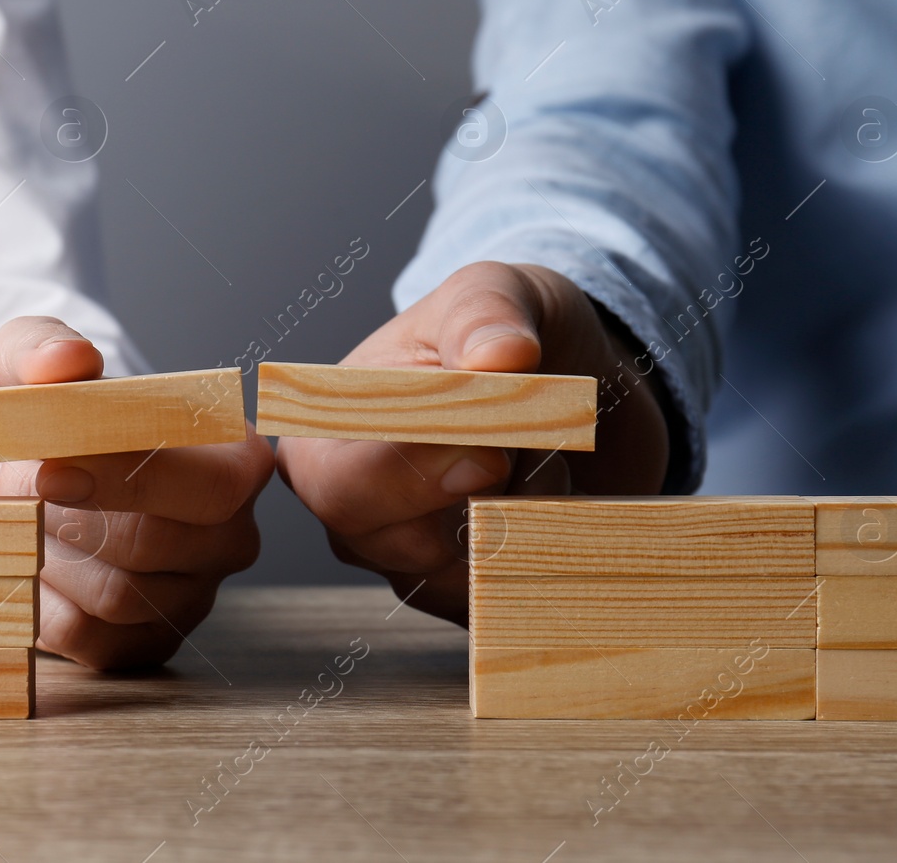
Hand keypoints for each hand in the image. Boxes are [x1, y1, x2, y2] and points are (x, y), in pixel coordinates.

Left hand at [0, 316, 271, 668]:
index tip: (50, 465)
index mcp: (235, 459)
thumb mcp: (27, 365)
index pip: (214, 483)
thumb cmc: (35, 416)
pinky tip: (26, 561)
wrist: (0, 480)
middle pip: (158, 544)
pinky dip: (40, 602)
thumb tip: (68, 360)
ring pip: (118, 595)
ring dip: (47, 556)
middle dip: (69, 517)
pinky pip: (90, 639)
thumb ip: (43, 348)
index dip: (132, 478)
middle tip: (12, 491)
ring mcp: (193, 596)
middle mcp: (230, 533)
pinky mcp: (145, 645)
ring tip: (17, 516)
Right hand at [276, 261, 669, 624]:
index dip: (418, 475)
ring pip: (471, 579)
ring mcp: (406, 562)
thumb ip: (487, 314)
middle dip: (488, 501)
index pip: (343, 486)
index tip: (491, 450)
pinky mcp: (466, 597)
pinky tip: (555, 500)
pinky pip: (508, 604)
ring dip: (528, 521)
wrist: (569, 383)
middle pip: (405, 548)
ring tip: (540, 460)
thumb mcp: (499, 292)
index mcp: (327, 434)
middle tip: (529, 449)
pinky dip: (549, 553)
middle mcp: (351, 511)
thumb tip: (502, 356)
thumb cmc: (506, 332)